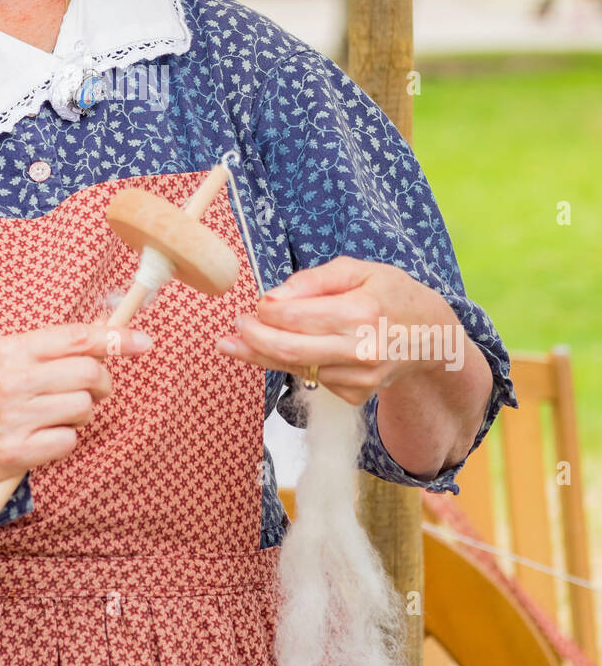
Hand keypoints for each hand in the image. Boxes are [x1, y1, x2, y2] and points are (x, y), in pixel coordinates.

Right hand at [0, 323, 152, 487]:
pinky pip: (70, 440)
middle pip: (90, 375)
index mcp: (12, 349)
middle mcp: (14, 379)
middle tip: (89, 391)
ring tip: (56, 415)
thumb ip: (56, 345)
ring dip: (81, 414)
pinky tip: (44, 436)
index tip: (143, 343)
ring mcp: (16, 416)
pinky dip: (65, 439)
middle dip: (101, 385)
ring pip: (84, 408)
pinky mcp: (18, 451)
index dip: (116, 339)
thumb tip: (110, 329)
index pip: (76, 338)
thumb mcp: (9, 357)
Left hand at [215, 256, 460, 406]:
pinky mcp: (356, 395)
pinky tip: (283, 350)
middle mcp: (360, 350)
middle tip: (234, 327)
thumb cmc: (392, 294)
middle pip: (289, 350)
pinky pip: (313, 379)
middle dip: (252, 339)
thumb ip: (314, 280)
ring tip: (234, 343)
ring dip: (261, 356)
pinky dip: (293, 364)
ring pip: (296, 369)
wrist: (432, 336)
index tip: (253, 304)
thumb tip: (273, 297)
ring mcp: (359, 378)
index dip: (266, 312)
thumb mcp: (359, 270)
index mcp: (361, 312)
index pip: (296, 317)